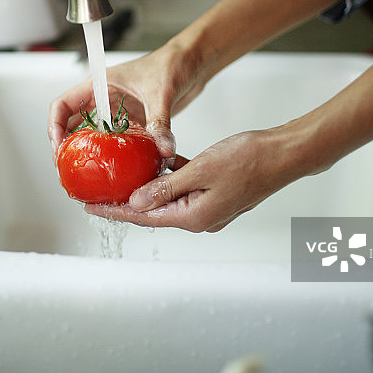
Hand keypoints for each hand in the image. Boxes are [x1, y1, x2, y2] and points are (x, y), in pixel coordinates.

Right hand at [48, 43, 207, 160]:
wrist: (192, 63)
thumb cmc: (172, 64)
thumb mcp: (162, 92)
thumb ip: (160, 121)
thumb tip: (162, 148)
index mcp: (100, 85)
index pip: (63, 106)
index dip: (55, 128)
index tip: (59, 149)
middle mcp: (104, 101)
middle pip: (72, 127)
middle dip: (67, 149)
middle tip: (68, 171)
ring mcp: (118, 113)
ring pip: (93, 137)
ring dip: (88, 155)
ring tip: (86, 176)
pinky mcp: (133, 123)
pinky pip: (116, 143)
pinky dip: (113, 157)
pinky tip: (116, 171)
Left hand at [86, 128, 311, 232]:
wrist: (283, 155)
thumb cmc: (248, 160)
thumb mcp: (199, 171)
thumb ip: (165, 188)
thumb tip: (136, 202)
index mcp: (194, 217)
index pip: (144, 216)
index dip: (115, 210)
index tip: (90, 207)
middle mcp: (199, 217)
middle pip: (153, 209)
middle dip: (126, 198)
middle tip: (98, 190)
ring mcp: (208, 206)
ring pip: (168, 196)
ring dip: (148, 185)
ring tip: (120, 174)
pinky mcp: (215, 193)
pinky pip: (185, 187)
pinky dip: (170, 176)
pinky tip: (156, 161)